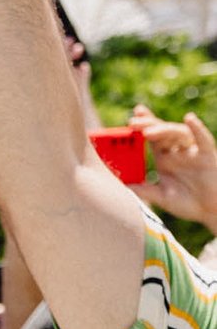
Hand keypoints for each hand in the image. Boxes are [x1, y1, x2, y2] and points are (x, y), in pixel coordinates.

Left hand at [129, 107, 216, 227]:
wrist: (211, 211)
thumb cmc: (188, 203)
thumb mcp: (161, 197)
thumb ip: (144, 191)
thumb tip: (121, 187)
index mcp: (165, 159)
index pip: (152, 138)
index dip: (143, 125)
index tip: (130, 118)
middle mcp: (178, 152)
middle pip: (162, 132)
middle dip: (148, 124)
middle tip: (132, 122)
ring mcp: (193, 152)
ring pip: (179, 134)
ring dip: (163, 130)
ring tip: (147, 132)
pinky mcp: (207, 156)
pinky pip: (203, 140)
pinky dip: (197, 129)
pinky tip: (189, 119)